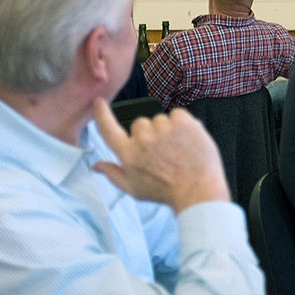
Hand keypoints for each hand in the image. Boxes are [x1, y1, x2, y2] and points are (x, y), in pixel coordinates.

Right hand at [89, 99, 228, 212]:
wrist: (198, 191)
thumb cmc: (165, 192)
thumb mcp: (134, 189)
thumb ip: (113, 174)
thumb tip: (96, 165)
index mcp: (129, 154)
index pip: (108, 129)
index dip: (102, 114)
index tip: (99, 102)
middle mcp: (143, 139)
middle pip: (140, 123)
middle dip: (148, 133)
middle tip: (162, 151)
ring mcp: (163, 128)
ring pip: (160, 119)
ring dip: (167, 130)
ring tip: (177, 150)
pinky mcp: (182, 122)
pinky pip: (177, 114)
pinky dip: (182, 124)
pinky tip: (187, 141)